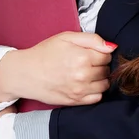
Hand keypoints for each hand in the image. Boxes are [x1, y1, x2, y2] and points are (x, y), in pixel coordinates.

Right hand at [0, 32, 116, 105]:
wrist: (26, 73)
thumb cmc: (45, 52)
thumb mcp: (66, 37)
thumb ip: (91, 39)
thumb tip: (112, 47)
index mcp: (82, 57)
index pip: (107, 55)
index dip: (100, 52)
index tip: (91, 52)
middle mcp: (83, 75)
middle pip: (107, 70)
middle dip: (100, 64)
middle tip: (86, 61)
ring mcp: (80, 91)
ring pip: (105, 84)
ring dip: (100, 78)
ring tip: (86, 72)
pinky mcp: (76, 102)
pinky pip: (97, 98)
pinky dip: (95, 91)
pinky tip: (85, 84)